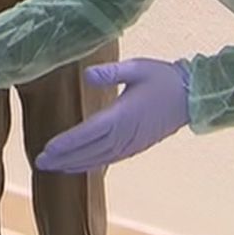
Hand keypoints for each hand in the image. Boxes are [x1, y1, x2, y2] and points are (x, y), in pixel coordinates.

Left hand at [35, 58, 190, 172]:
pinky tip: (80, 165)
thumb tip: (87, 75)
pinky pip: (110, 159)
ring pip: (98, 159)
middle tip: (40, 162)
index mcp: (122, 116)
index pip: (88, 133)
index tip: (47, 148)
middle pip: (89, 151)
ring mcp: (131, 144)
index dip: (66, 142)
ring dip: (75, 164)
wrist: (193, 96)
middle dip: (63, 158)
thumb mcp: (136, 68)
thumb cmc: (163, 78)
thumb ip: (110, 72)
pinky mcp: (137, 147)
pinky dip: (92, 164)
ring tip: (53, 166)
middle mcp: (125, 135)